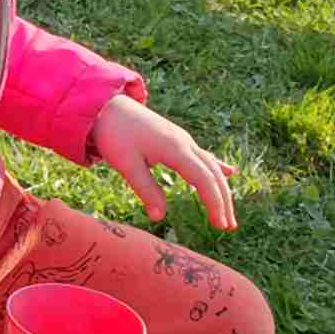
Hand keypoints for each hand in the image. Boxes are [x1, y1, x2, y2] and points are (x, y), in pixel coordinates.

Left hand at [90, 95, 237, 230]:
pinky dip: (216, 167)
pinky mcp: (176, 139)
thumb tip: (158, 217)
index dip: (214, 203)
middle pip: (213, 174)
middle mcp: (185, 142)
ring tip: (227, 214)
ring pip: (210, 165)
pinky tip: (229, 172)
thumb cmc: (114, 134)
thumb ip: (145, 189)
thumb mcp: (126, 164)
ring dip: (221, 189)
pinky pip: (202, 155)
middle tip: (228, 227)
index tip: (219, 225)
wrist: (105, 106)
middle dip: (223, 201)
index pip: (203, 179)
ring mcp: (182, 139)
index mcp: (174, 148)